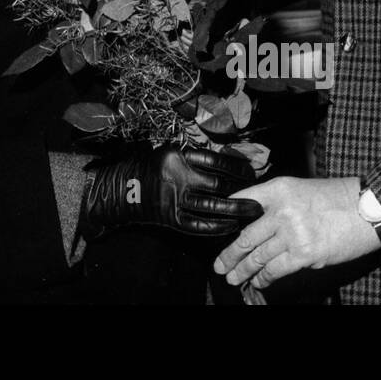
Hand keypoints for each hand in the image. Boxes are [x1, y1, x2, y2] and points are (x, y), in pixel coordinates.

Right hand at [83, 145, 262, 239]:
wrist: (120, 190)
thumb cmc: (147, 168)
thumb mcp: (166, 152)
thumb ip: (192, 157)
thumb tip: (227, 164)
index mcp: (176, 155)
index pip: (215, 160)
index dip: (237, 167)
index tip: (252, 172)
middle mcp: (177, 176)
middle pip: (218, 184)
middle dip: (243, 191)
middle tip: (260, 197)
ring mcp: (173, 198)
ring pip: (212, 205)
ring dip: (236, 210)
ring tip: (254, 212)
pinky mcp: (170, 217)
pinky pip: (199, 224)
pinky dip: (217, 226)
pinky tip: (232, 226)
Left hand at [213, 176, 380, 289]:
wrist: (368, 209)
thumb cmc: (337, 198)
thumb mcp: (300, 189)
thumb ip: (277, 202)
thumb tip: (257, 224)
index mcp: (278, 189)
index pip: (242, 201)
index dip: (225, 217)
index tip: (216, 230)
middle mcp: (281, 209)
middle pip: (245, 235)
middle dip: (229, 254)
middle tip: (220, 264)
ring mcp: (292, 232)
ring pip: (257, 255)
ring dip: (243, 269)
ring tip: (233, 277)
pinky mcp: (304, 253)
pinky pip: (275, 269)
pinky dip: (264, 278)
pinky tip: (257, 281)